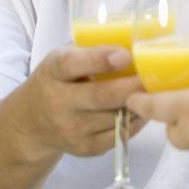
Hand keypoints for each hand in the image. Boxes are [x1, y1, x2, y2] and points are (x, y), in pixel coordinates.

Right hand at [21, 45, 146, 158]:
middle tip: (156, 76)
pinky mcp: (84, 149)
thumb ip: (92, 49)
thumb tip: (137, 39)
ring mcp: (71, 129)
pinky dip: (135, 121)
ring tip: (153, 90)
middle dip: (133, 86)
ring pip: (115, 117)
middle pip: (102, 96)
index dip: (100, 59)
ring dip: (139, 104)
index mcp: (54, 71)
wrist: (32, 122)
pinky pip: (118, 135)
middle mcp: (58, 102)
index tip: (126, 55)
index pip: (73, 64)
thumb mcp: (65, 57)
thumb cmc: (58, 79)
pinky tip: (141, 108)